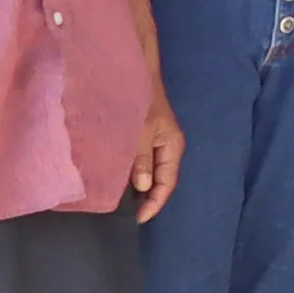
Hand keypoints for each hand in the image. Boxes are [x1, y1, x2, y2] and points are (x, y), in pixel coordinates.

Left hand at [127, 102, 185, 217]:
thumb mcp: (140, 132)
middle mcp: (168, 147)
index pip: (167, 183)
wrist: (135, 72)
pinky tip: (121, 179)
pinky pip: (143, 162)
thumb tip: (142, 186)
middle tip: (128, 215)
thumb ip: (141, 160)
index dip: (154, 203)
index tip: (137, 219)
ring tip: (123, 202)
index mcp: (172, 147)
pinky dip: (134, 173)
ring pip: (151, 171)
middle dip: (147, 198)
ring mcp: (157, 142)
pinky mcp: (145, 137)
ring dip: (140, 187)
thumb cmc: (140, 101)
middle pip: (161, 180)